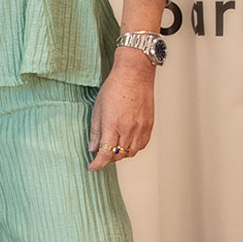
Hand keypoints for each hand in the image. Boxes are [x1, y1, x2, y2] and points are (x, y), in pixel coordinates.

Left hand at [88, 51, 155, 170]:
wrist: (135, 74)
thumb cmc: (115, 87)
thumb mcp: (98, 108)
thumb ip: (96, 131)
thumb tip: (93, 148)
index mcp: (112, 125)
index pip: (105, 154)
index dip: (98, 164)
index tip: (93, 167)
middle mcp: (128, 129)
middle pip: (117, 156)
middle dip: (108, 157)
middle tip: (101, 151)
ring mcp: (140, 128)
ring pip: (130, 153)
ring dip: (121, 154)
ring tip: (114, 145)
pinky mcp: (149, 126)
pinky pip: (141, 146)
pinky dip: (132, 148)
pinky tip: (126, 140)